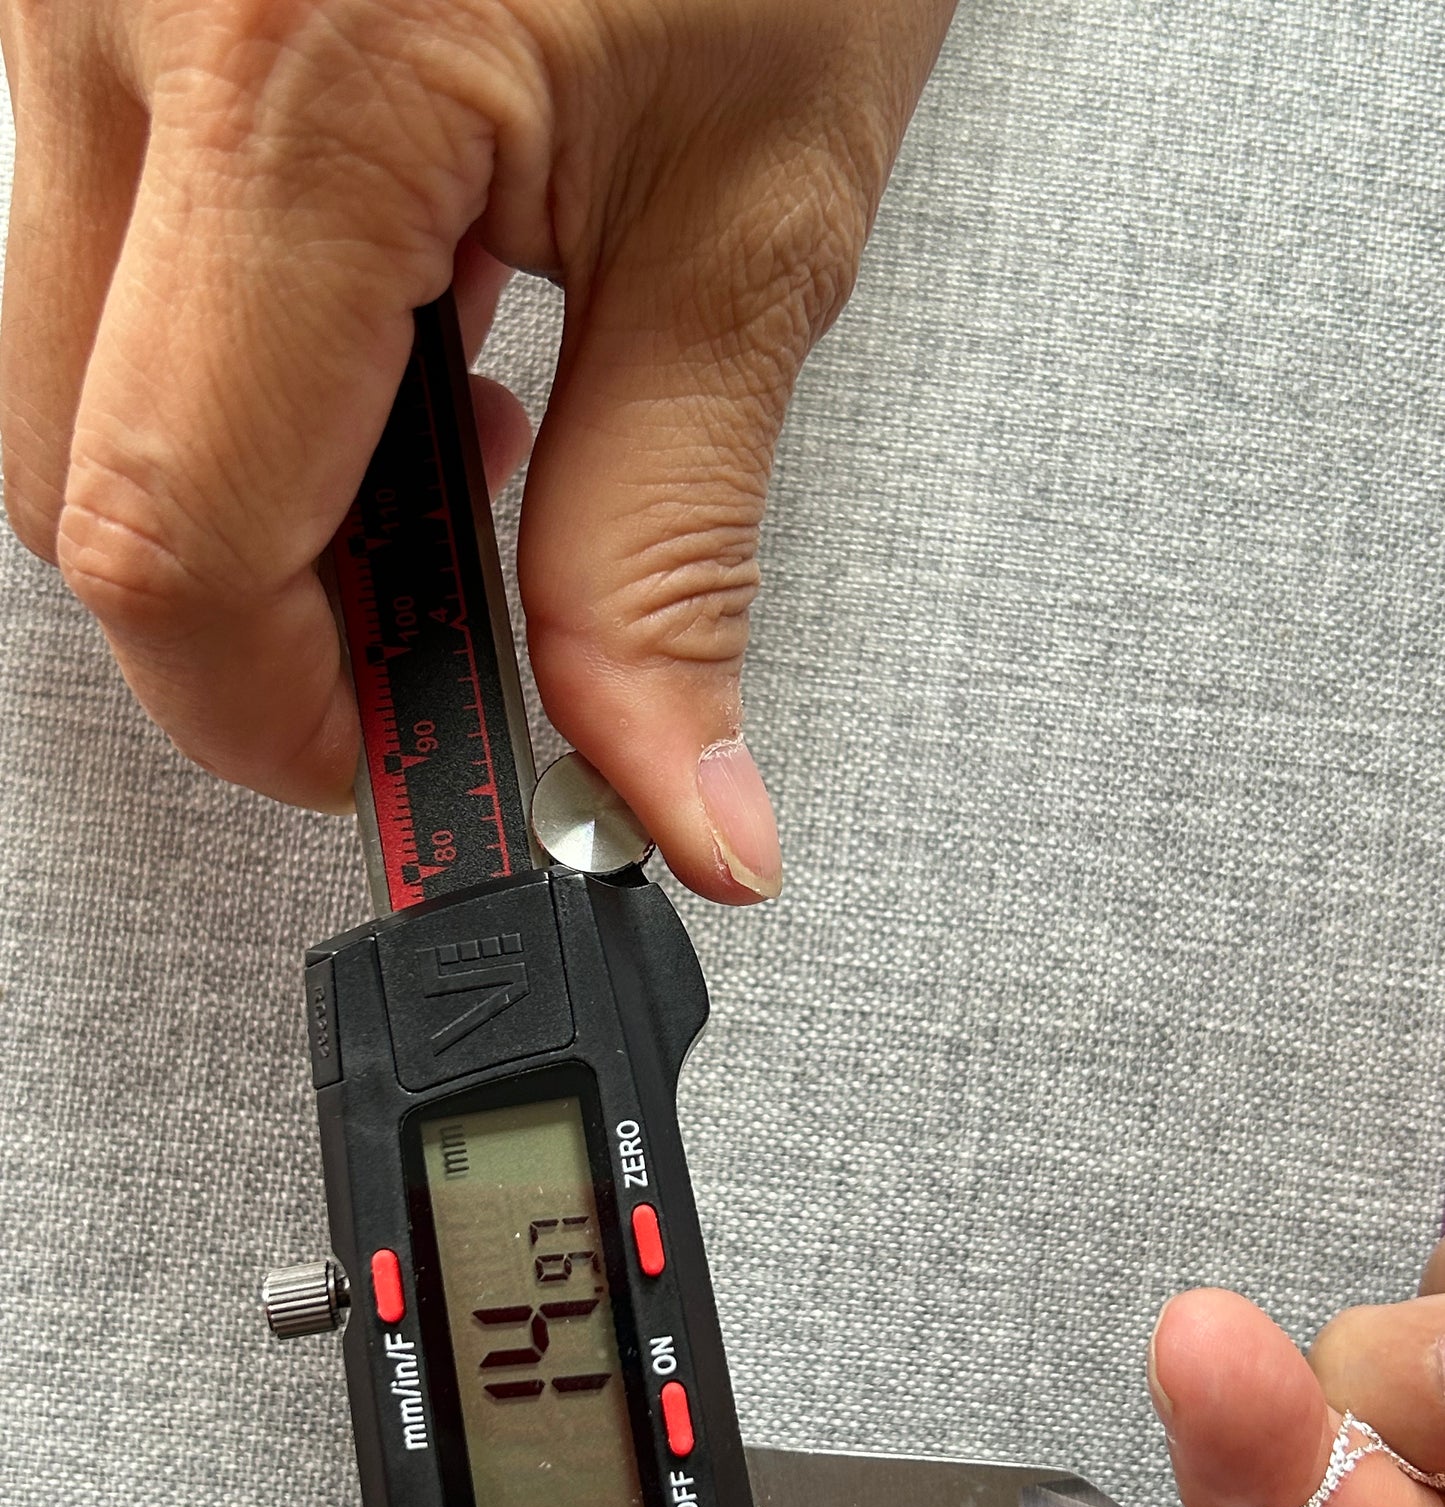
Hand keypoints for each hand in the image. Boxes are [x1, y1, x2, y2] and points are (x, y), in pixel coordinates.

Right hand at [0, 0, 954, 900]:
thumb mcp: (758, 220)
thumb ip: (676, 555)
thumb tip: (663, 795)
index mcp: (293, 77)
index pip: (175, 544)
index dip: (286, 716)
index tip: (408, 767)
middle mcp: (116, 4)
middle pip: (87, 483)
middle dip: (271, 609)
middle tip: (452, 603)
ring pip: (82, 371)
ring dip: (261, 471)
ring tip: (461, 396)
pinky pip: (107, 238)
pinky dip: (240, 340)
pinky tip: (386, 291)